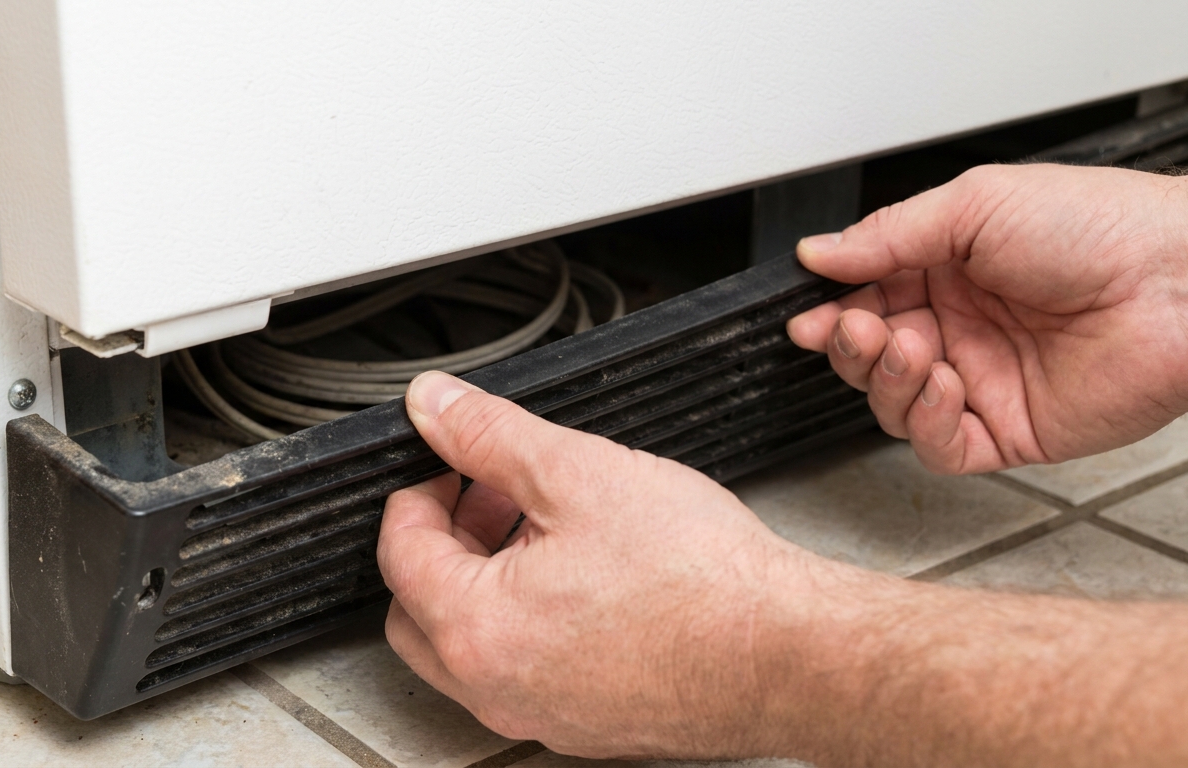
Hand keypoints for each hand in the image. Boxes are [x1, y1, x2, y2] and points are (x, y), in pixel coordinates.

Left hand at [376, 371, 836, 758]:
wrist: (789, 652)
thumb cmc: (701, 579)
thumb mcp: (578, 472)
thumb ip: (489, 435)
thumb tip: (435, 406)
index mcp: (476, 627)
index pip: (398, 552)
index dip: (418, 491)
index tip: (447, 465)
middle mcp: (495, 688)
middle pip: (418, 610)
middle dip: (441, 543)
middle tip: (486, 498)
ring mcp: (541, 716)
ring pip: (469, 647)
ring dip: (482, 582)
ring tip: (542, 529)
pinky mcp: (585, 726)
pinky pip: (522, 673)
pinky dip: (526, 624)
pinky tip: (582, 580)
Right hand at [787, 164, 1187, 472]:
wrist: (1179, 280)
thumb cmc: (1101, 227)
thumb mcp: (975, 204)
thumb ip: (888, 234)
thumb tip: (819, 253)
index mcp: (950, 271)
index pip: (866, 300)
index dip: (830, 312)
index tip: (805, 314)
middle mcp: (963, 328)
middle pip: (870, 357)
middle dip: (850, 346)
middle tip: (855, 329)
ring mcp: (985, 381)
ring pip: (896, 405)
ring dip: (886, 380)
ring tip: (909, 349)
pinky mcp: (1011, 430)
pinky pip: (942, 447)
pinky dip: (926, 423)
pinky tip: (941, 385)